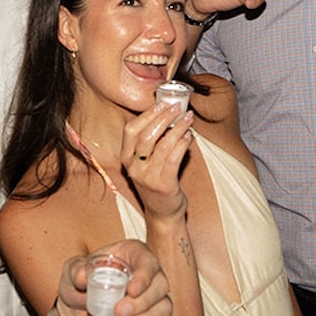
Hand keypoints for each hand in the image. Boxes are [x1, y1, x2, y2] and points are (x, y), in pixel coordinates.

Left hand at [56, 239, 175, 315]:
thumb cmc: (79, 286)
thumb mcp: (71, 274)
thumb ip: (76, 272)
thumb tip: (83, 276)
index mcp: (133, 256)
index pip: (148, 261)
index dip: (144, 275)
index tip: (132, 290)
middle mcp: (149, 277)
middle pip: (160, 286)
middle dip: (142, 302)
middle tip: (119, 312)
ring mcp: (154, 302)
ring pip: (164, 309)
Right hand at [119, 103, 193, 221]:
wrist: (163, 212)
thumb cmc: (156, 181)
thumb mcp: (145, 161)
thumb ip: (151, 141)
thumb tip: (168, 113)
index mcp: (126, 158)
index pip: (131, 130)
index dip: (147, 114)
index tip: (161, 103)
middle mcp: (134, 167)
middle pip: (147, 135)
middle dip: (164, 118)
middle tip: (177, 107)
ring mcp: (147, 177)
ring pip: (163, 145)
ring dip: (178, 128)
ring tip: (188, 119)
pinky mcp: (164, 185)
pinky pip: (174, 158)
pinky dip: (183, 144)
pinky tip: (189, 136)